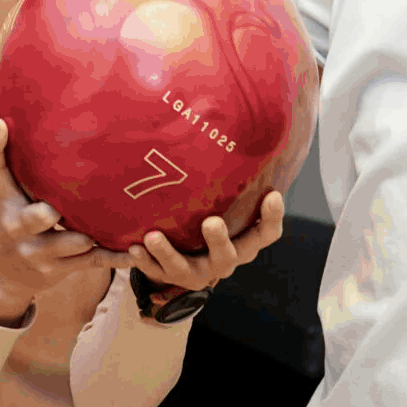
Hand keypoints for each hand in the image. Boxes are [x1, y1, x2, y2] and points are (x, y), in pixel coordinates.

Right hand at [0, 119, 117, 327]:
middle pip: (36, 217)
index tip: (0, 125)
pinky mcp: (61, 269)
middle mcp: (18, 226)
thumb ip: (12, 163)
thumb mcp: (7, 194)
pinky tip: (134, 251)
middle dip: (51, 212)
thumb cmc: (12, 221)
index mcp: (6, 200)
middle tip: (63, 203)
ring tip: (118, 217)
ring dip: (91, 233)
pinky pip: (93, 262)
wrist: (3, 275)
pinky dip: (115, 257)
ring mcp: (40, 252)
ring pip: (72, 242)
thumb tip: (14, 117)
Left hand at [127, 188, 287, 292]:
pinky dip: (145, 261)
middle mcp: (223, 260)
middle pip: (227, 255)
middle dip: (218, 240)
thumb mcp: (225, 207)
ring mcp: (196, 272)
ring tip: (152, 236)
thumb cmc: (208, 221)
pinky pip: (155, 272)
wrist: (183, 262)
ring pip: (184, 268)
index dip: (272, 217)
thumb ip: (231, 185)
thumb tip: (233, 129)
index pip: (266, 234)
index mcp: (243, 243)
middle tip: (211, 222)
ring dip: (168, 252)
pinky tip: (133, 248)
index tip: (273, 195)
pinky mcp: (170, 277)